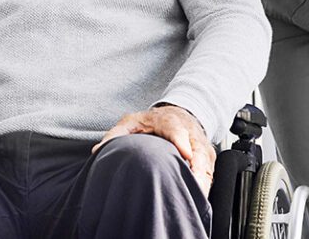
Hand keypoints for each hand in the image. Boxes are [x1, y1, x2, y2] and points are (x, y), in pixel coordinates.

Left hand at [92, 105, 215, 193]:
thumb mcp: (131, 122)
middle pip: (198, 148)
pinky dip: (205, 183)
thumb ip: (116, 134)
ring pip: (206, 162)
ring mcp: (200, 143)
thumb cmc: (151, 121)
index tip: (185, 154)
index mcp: (169, 120)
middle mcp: (188, 131)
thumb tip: (99, 150)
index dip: (181, 141)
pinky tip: (198, 195)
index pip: (176, 129)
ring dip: (203, 178)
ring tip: (197, 194)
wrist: (176, 114)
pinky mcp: (206, 156)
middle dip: (198, 166)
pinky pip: (209, 171)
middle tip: (194, 183)